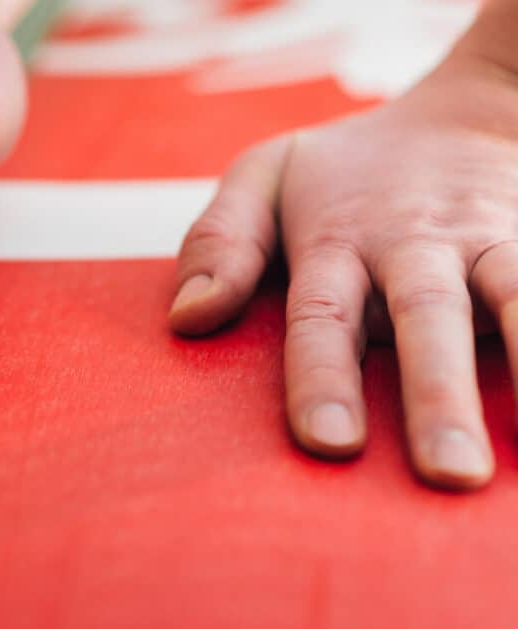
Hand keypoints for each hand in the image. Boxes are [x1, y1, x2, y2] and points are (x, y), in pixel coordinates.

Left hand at [169, 45, 517, 489]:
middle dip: (437, 397)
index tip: (328, 443)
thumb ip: (220, 241)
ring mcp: (488, 244)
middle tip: (449, 474)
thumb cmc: (346, 171)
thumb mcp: (265, 179)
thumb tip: (186, 319)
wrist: (474, 111)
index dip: (323, 378)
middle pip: (425, 319)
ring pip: (515, 299)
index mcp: (335, 243)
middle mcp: (414, 248)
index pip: (322, 318)